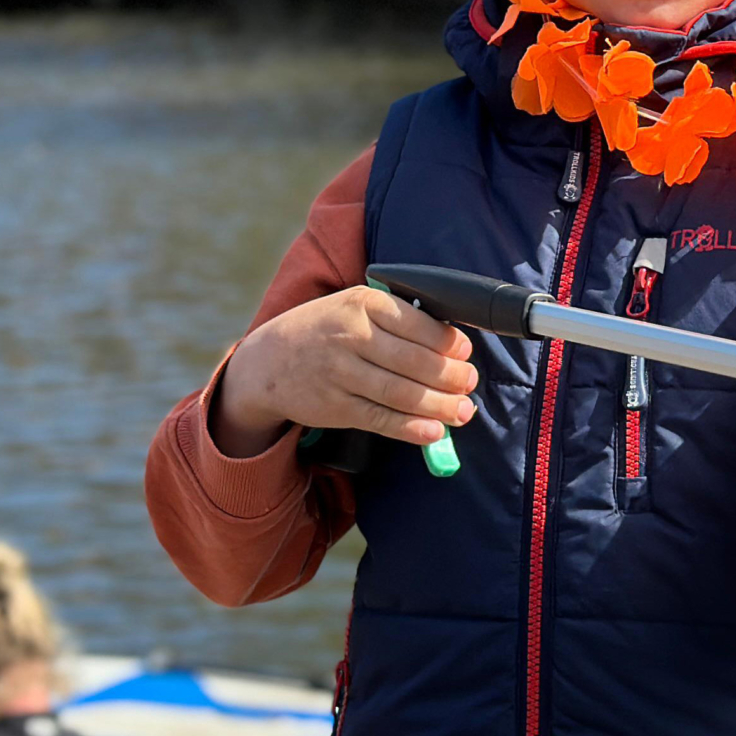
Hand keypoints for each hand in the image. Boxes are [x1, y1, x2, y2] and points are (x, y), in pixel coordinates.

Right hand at [213, 285, 479, 457]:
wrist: (265, 362)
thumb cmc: (323, 330)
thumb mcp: (352, 306)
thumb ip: (395, 318)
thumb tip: (450, 342)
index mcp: (363, 304)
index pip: (417, 324)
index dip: (448, 343)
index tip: (466, 353)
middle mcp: (352, 337)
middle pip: (414, 361)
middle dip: (451, 376)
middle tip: (470, 383)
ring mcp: (341, 373)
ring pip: (402, 393)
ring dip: (440, 405)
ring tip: (463, 411)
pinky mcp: (335, 407)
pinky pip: (380, 419)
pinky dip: (411, 428)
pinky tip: (434, 431)